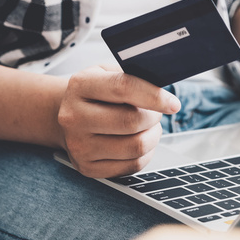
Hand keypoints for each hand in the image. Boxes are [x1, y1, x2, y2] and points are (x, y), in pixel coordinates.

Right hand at [57, 65, 180, 177]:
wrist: (66, 116)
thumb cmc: (97, 93)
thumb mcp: (109, 72)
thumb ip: (134, 76)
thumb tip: (164, 84)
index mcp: (81, 85)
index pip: (124, 88)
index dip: (155, 96)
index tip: (173, 103)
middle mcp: (74, 116)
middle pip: (132, 121)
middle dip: (154, 117)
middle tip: (155, 112)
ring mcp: (78, 145)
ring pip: (136, 146)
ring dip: (153, 136)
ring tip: (149, 126)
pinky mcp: (87, 167)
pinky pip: (133, 165)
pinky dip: (146, 153)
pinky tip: (140, 141)